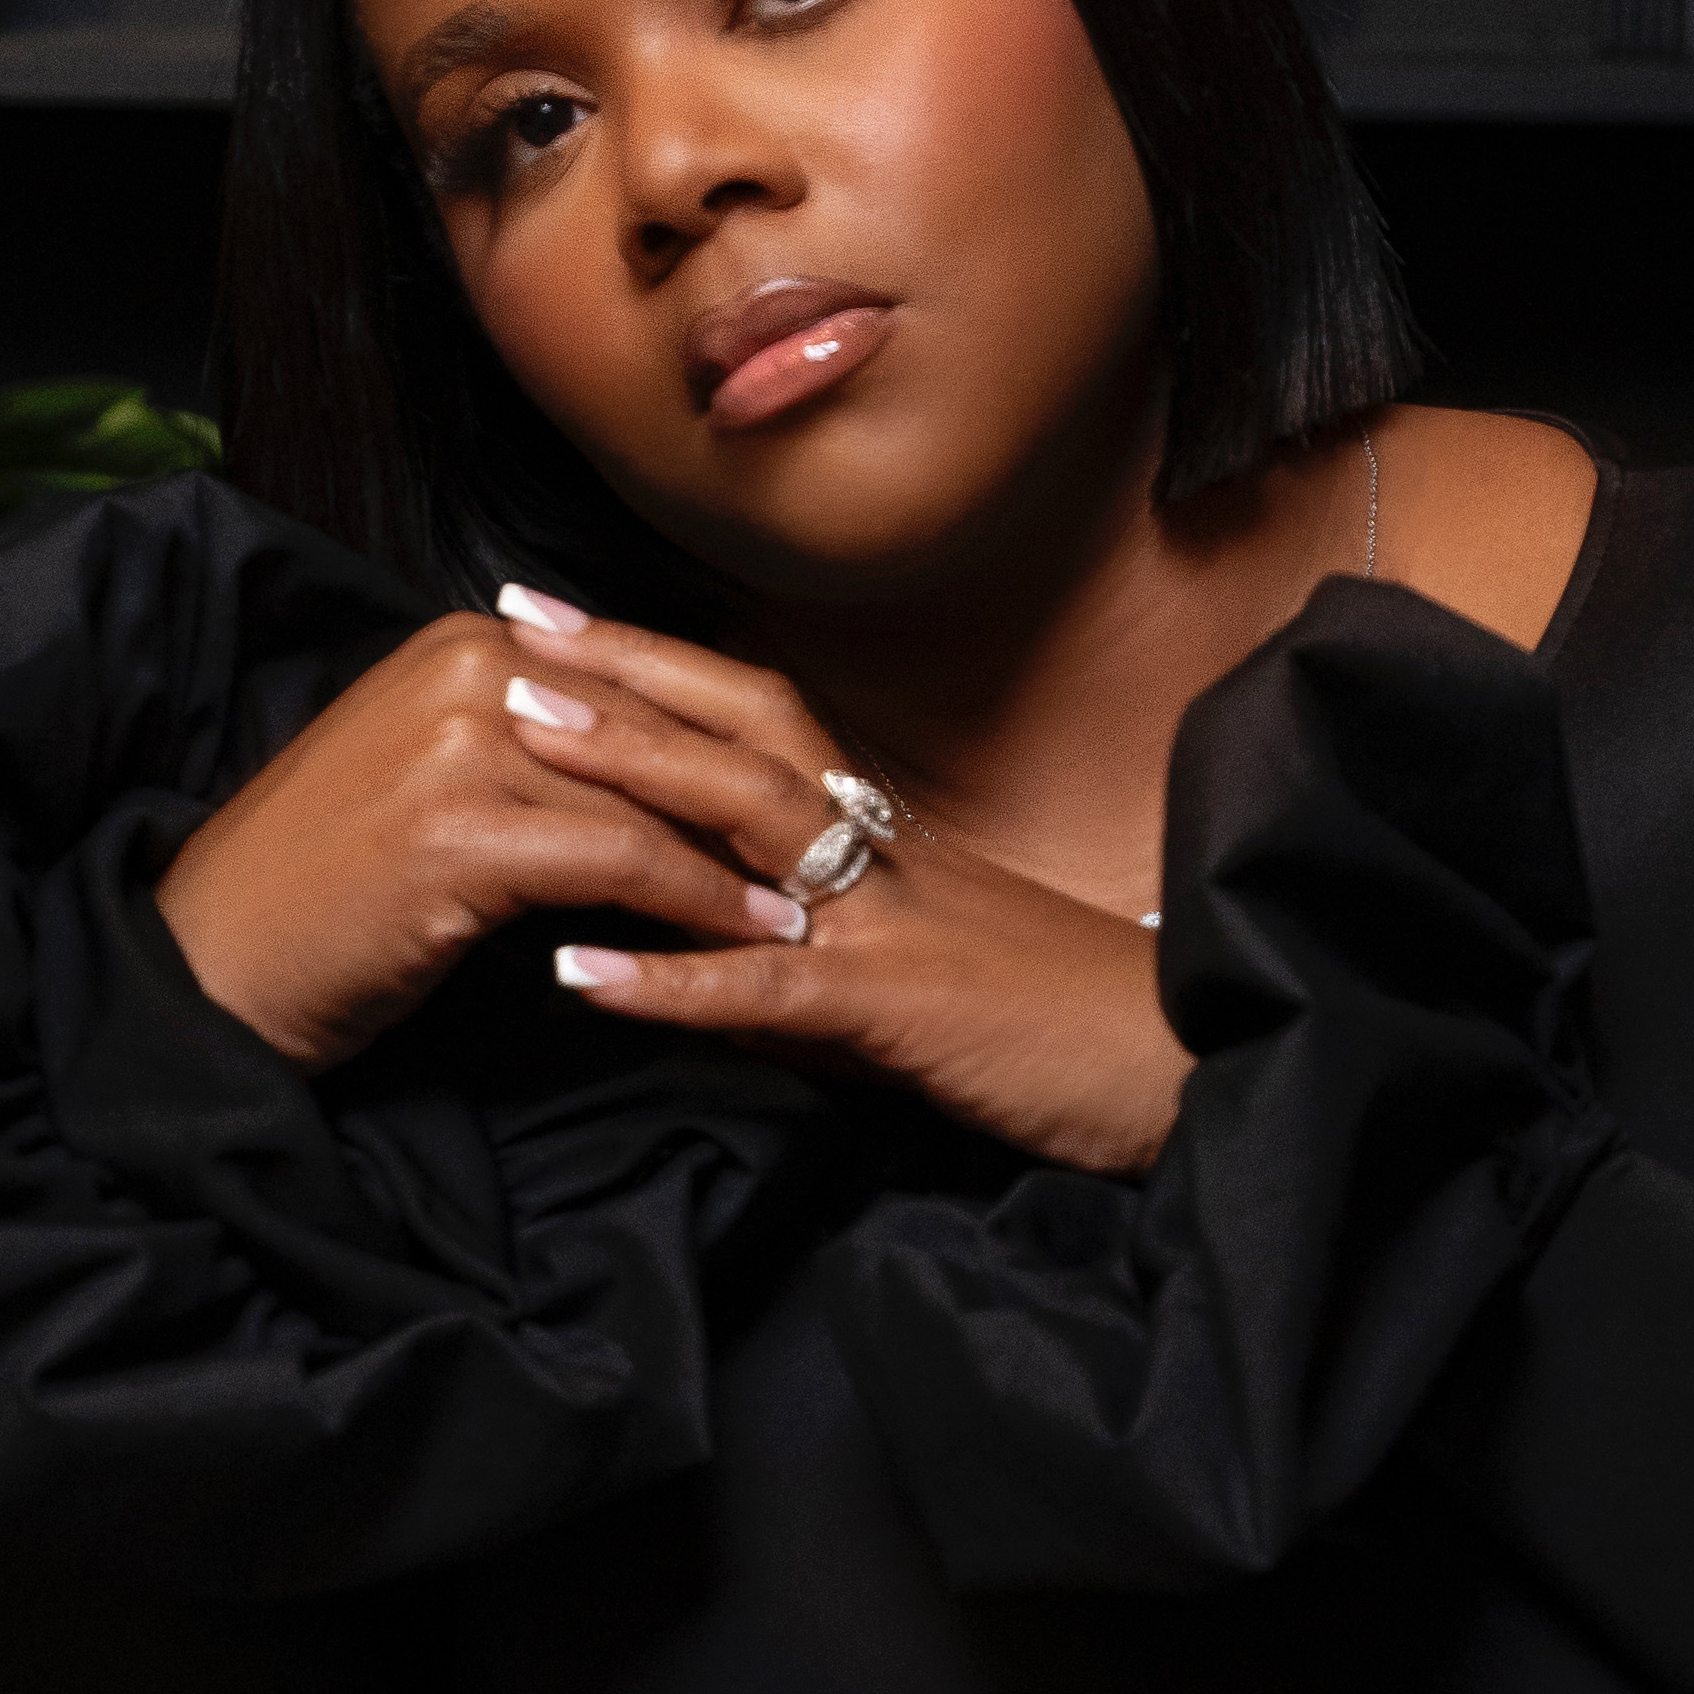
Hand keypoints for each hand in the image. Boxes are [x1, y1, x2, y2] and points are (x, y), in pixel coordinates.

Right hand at [152, 597, 810, 1071]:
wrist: (214, 971)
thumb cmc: (326, 898)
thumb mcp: (430, 786)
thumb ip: (528, 748)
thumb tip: (644, 761)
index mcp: (460, 646)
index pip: (632, 682)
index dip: (725, 744)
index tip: (809, 799)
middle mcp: (464, 671)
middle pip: (655, 726)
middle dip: (754, 794)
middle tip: (851, 852)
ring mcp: (460, 743)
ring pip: (652, 792)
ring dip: (747, 854)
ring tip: (826, 904)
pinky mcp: (462, 830)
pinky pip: (622, 859)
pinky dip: (699, 902)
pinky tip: (754, 943)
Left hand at [495, 592, 1189, 1179]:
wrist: (1185, 1072)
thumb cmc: (1062, 1036)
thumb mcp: (916, 997)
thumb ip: (805, 981)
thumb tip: (702, 979)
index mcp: (890, 841)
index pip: (763, 726)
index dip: (664, 669)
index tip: (565, 626)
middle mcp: (885, 853)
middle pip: (742, 730)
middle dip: (624, 673)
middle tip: (508, 620)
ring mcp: (891, 920)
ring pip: (750, 817)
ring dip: (632, 769)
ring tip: (519, 735)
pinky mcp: (900, 1009)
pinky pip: (771, 986)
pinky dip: (672, 979)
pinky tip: (580, 976)